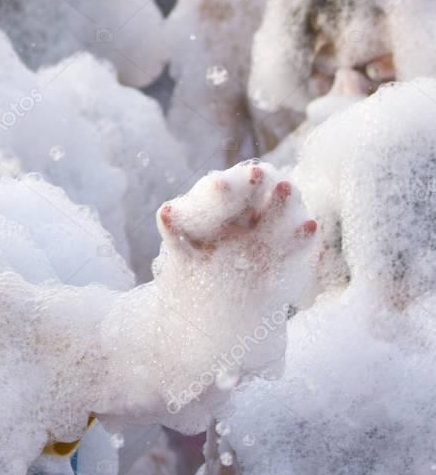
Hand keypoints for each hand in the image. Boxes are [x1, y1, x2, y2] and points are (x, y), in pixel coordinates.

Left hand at [157, 161, 315, 264]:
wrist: (216, 300)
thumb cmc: (196, 261)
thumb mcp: (182, 246)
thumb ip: (175, 227)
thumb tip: (165, 212)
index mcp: (223, 202)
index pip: (227, 186)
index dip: (225, 185)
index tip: (218, 185)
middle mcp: (250, 209)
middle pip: (257, 188)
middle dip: (256, 182)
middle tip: (255, 174)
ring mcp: (271, 228)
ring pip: (280, 208)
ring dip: (283, 199)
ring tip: (285, 187)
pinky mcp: (286, 251)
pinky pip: (297, 241)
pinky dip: (302, 234)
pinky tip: (309, 226)